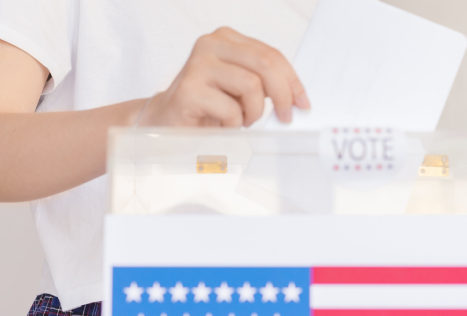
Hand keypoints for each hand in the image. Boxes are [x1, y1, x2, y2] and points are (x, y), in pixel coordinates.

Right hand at [139, 27, 309, 127]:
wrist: (165, 121)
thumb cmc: (204, 106)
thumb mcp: (238, 88)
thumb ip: (262, 81)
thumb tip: (295, 94)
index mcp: (225, 39)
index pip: (270, 54)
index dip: (292, 80)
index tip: (302, 101)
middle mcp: (210, 45)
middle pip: (265, 65)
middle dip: (282, 95)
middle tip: (285, 116)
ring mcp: (198, 65)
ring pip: (251, 86)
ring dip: (253, 112)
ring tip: (240, 121)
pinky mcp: (189, 89)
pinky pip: (231, 110)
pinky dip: (233, 124)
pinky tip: (221, 125)